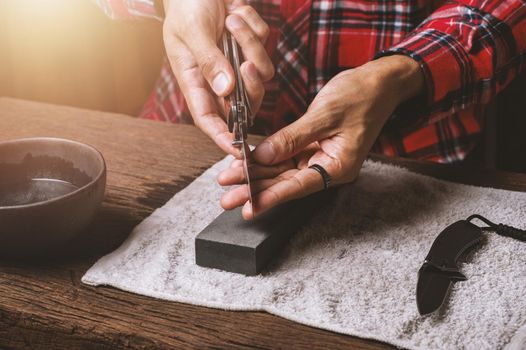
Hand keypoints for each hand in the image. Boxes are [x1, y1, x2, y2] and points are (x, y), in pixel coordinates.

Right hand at [162, 0, 273, 156]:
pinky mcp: (251, 48)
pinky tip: (237, 14)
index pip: (208, 118)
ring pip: (260, 74)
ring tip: (232, 20)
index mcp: (195, 80)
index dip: (221, 138)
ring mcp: (237, 64)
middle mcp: (218, 78)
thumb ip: (209, 61)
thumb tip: (226, 90)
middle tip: (244, 61)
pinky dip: (255, 29)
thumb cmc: (188, 5)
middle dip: (251, 85)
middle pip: (245, 102)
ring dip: (251, 45)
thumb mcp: (192, 32)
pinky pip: (265, 48)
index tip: (237, 152)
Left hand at [218, 55, 424, 218]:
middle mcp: (327, 167)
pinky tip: (245, 162)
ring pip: (282, 171)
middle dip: (256, 190)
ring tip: (228, 181)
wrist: (378, 82)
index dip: (271, 197)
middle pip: (286, 183)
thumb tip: (263, 157)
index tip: (249, 207)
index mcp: (338, 167)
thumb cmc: (360, 96)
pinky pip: (285, 156)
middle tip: (227, 199)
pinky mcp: (312, 146)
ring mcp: (319, 157)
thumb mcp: (324, 115)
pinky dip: (265, 158)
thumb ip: (292, 138)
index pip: (299, 186)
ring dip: (256, 175)